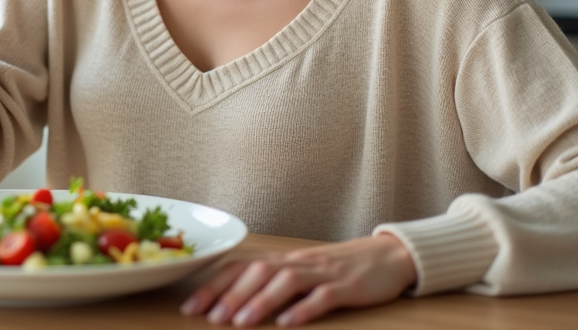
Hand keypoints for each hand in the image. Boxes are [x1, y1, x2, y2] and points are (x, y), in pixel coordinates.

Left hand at [179, 234, 416, 326]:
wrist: (387, 256)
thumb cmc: (337, 269)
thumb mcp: (302, 273)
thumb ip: (272, 284)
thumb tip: (231, 304)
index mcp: (284, 260)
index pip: (241, 267)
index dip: (214, 285)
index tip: (191, 307)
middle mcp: (298, 262)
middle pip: (258, 272)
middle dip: (230, 295)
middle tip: (209, 318)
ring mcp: (323, 273)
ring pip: (286, 282)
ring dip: (260, 301)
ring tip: (239, 322)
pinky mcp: (347, 286)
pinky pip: (323, 297)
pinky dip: (304, 309)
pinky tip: (288, 323)